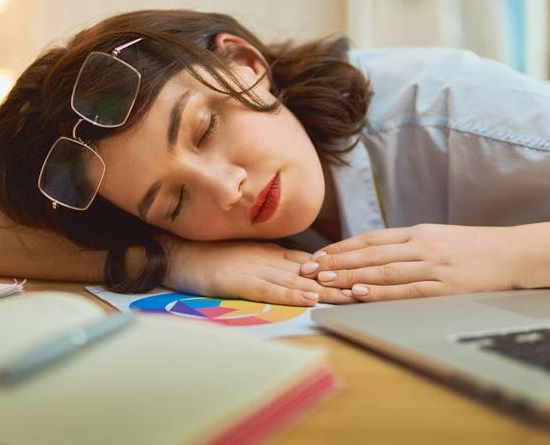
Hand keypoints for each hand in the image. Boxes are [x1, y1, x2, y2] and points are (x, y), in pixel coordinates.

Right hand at [162, 238, 355, 305]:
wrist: (180, 252)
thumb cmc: (213, 254)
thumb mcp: (251, 255)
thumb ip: (276, 262)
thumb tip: (305, 270)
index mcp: (275, 254)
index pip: (315, 263)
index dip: (341, 271)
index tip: (365, 277)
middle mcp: (271, 259)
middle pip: (314, 272)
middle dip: (342, 282)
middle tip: (369, 288)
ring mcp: (257, 269)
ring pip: (298, 280)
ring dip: (326, 290)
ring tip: (350, 297)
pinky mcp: (242, 281)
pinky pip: (271, 289)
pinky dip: (292, 294)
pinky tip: (310, 298)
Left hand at [300, 223, 549, 301]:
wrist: (513, 254)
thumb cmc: (474, 247)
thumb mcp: (439, 237)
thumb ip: (409, 245)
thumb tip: (376, 254)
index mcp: (418, 232)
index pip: (371, 239)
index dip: (342, 248)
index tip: (317, 256)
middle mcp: (421, 246)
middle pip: (370, 254)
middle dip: (336, 262)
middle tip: (308, 269)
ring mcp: (432, 266)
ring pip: (382, 271)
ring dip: (350, 277)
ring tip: (324, 281)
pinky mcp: (443, 286)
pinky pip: (405, 290)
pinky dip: (380, 292)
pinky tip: (359, 293)